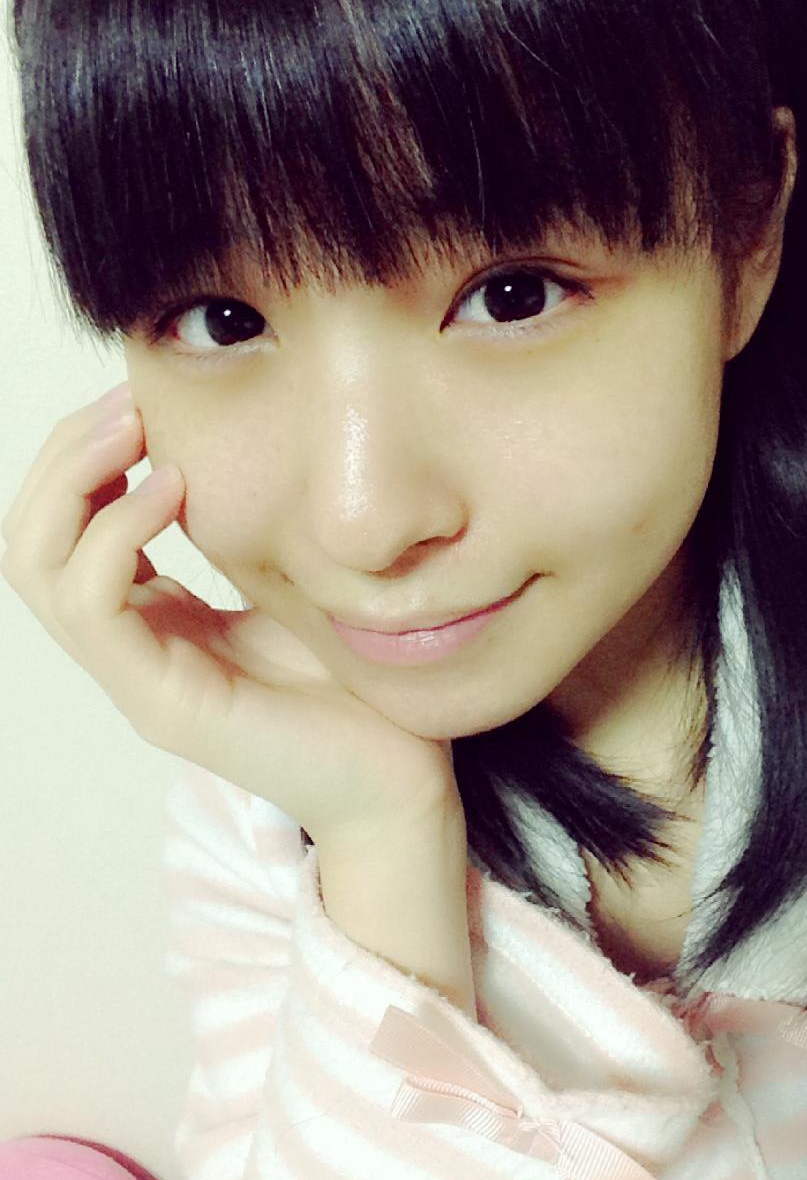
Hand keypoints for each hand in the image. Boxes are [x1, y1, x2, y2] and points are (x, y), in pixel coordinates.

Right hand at [0, 384, 459, 838]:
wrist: (398, 779)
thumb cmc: (359, 684)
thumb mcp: (296, 584)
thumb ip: (252, 532)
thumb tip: (241, 447)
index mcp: (156, 619)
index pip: (68, 530)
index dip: (86, 456)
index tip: (142, 399)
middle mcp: (131, 647)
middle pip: (32, 541)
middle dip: (65, 456)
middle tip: (128, 402)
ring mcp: (137, 679)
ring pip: (39, 570)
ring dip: (77, 482)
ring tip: (137, 430)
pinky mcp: (162, 704)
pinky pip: (94, 608)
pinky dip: (115, 534)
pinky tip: (173, 490)